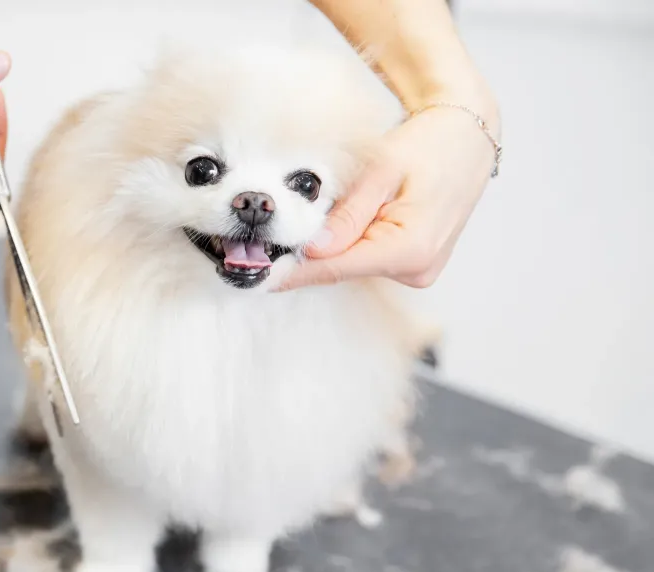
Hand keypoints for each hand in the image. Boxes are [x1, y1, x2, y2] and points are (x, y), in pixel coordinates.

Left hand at [278, 103, 498, 290]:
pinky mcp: (415, 266)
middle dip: (311, 252)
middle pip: (343, 268)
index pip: (336, 267)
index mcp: (411, 248)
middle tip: (276, 233)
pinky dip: (352, 242)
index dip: (296, 270)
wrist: (467, 139)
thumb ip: (347, 215)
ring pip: (353, 264)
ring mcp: (419, 271)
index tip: (262, 273)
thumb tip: (312, 249)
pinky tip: (354, 215)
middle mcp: (418, 269)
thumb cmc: (429, 145)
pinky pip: (368, 258)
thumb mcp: (382, 171)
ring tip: (333, 207)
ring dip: (333, 244)